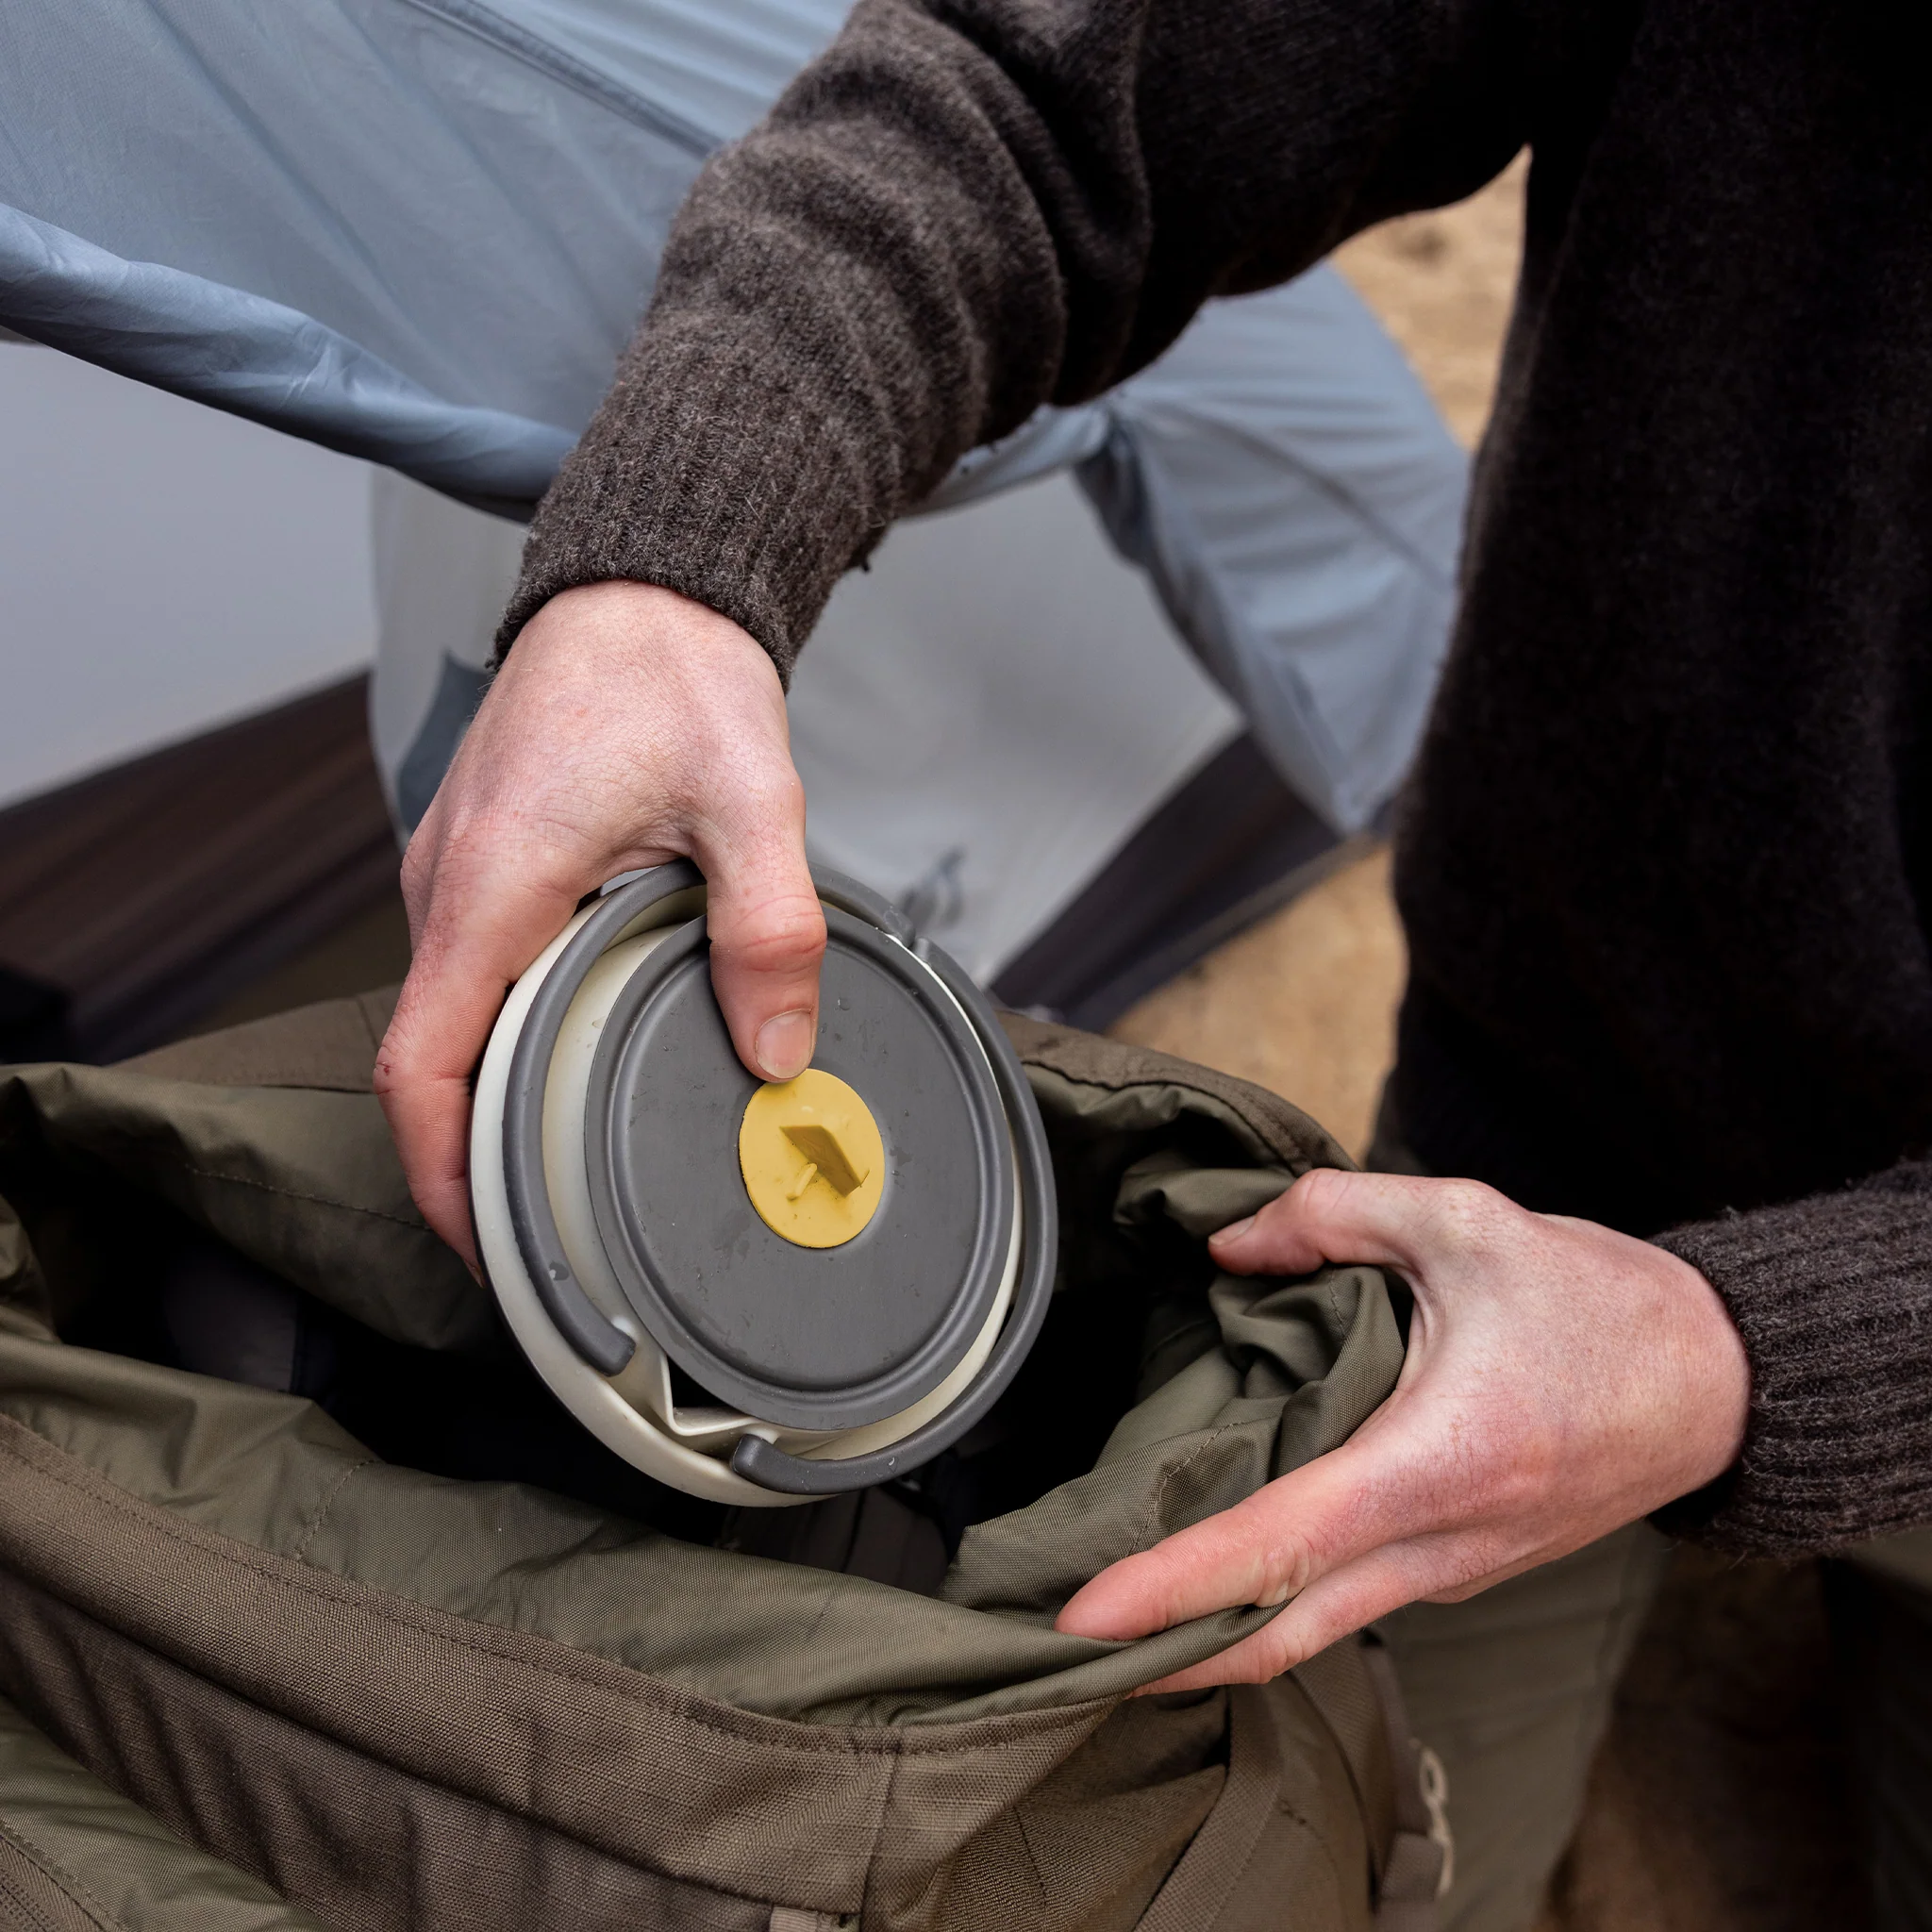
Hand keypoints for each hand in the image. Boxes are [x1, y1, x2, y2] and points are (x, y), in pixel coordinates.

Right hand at [374, 581, 823, 1263]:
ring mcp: (455, 875)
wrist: (639, 589)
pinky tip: (573, 1065)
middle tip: (556, 1241)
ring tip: (570, 1170)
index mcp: (495, 880)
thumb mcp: (752, 800)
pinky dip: (506, 1038)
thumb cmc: (674, 673)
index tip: (488, 1245)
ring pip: (450, 1020)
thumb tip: (778, 1049)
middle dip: (475, 1164)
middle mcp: (449, 884)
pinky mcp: (480, 866)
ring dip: (494, 1099)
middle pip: (429, 1062)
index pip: (420, 1065)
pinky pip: (472, 975)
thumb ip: (769, 931)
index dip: (440, 1175)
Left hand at [1054, 1168, 1748, 1689]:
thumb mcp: (1468, 1221)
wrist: (1719, 1387)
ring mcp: (1452, 1572)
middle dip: (1165, 1659)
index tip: (1081, 1619)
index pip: (1280, 1546)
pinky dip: (1271, 1605)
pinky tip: (1212, 1571)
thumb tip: (1226, 1244)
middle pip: (1282, 1634)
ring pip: (1313, 1631)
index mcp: (1441, 1463)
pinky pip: (1348, 1605)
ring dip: (1212, 1636)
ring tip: (1109, 1615)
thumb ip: (1334, 1212)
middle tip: (1055, 1652)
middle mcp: (1443, 1545)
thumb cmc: (1600, 1305)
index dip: (1173, 1589)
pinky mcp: (1457, 1569)